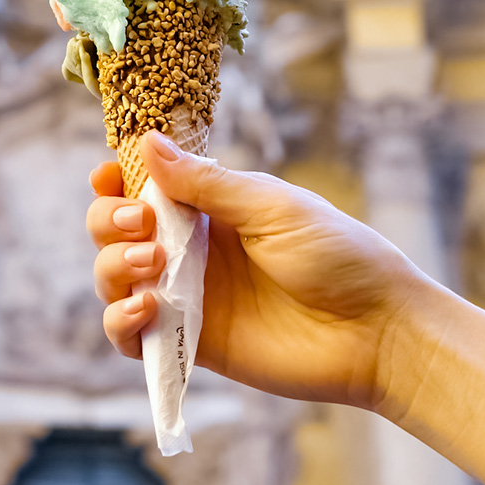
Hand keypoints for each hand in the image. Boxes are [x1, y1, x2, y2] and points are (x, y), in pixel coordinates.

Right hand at [88, 130, 427, 408]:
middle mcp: (190, 248)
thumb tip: (145, 140)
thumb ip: (206, 183)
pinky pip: (128, 336)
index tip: (109, 177)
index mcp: (210, 207)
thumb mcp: (271, 206)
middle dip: (109, 220)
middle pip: (113, 229)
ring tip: (152, 263)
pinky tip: (146, 310)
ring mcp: (187, 297)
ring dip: (112, 266)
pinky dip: (119, 321)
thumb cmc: (338, 256)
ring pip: (112, 278)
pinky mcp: (190, 345)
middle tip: (143, 224)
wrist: (376, 331)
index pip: (141, 187)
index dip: (115, 181)